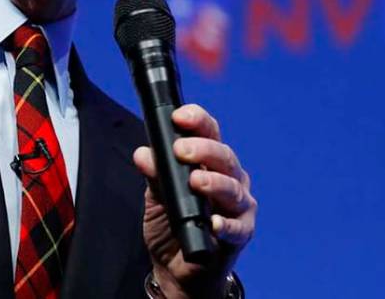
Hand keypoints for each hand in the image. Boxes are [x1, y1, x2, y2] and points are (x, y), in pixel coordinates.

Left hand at [133, 104, 255, 297]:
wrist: (176, 267)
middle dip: (203, 149)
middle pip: (224, 156)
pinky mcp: (241, 234)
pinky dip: (226, 225)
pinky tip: (214, 223)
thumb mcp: (157, 196)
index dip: (197, 120)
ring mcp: (238, 206)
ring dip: (215, 183)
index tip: (179, 117)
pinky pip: (238, 227)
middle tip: (181, 149)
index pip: (209, 133)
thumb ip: (154, 174)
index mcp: (210, 162)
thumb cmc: (171, 224)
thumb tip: (143, 153)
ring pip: (233, 188)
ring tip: (197, 181)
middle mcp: (229, 179)